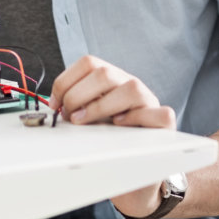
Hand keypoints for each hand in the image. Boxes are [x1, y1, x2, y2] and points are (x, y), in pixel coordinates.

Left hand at [48, 54, 174, 127]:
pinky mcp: (164, 121)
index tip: (54, 102)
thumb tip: (53, 104)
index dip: (66, 81)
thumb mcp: (90, 113)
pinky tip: (120, 126)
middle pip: (104, 72)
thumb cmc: (110, 132)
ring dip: (101, 106)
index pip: (88, 62)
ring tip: (85, 122)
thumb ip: (75, 104)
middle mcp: (129, 83)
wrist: (137, 155)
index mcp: (111, 77)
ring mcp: (148, 100)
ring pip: (131, 88)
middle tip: (70, 116)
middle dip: (78, 95)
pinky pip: (159, 113)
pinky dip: (137, 119)